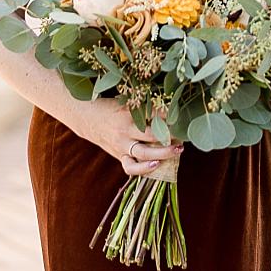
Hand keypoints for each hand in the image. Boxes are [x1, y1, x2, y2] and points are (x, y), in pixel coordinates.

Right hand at [65, 97, 181, 176]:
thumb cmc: (110, 107)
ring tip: (177, 151)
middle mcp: (125, 130)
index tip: (182, 115)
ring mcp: (121, 145)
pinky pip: (130, 167)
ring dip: (162, 154)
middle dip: (169, 137)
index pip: (154, 114)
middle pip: (151, 136)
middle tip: (183, 135)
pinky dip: (143, 169)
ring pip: (143, 154)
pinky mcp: (118, 155)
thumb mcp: (126, 101)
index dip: (170, 115)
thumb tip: (169, 105)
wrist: (86, 118)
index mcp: (128, 113)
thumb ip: (144, 106)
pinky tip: (156, 166)